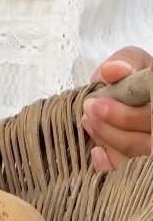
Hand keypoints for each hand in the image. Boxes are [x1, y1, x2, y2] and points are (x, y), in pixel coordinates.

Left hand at [84, 46, 152, 171]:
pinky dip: (110, 165)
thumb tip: (113, 71)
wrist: (122, 89)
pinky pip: (128, 173)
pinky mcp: (138, 164)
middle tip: (89, 110)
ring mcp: (150, 148)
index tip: (95, 104)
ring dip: (107, 140)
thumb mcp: (130, 63)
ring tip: (89, 121)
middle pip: (145, 144)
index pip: (150, 119)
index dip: (125, 117)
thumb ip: (124, 62)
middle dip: (111, 128)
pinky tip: (97, 153)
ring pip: (136, 158)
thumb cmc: (129, 76)